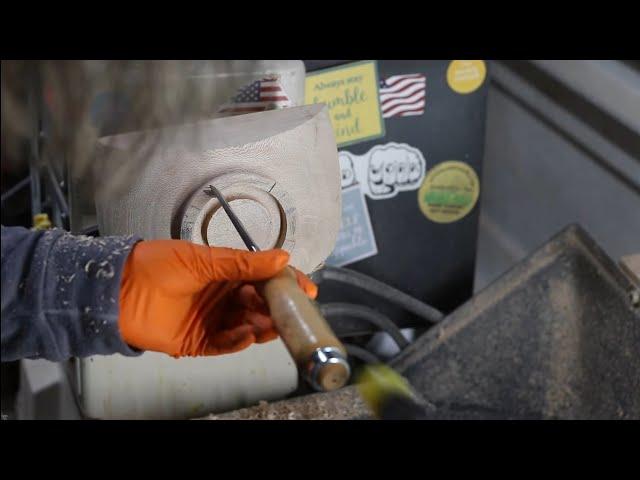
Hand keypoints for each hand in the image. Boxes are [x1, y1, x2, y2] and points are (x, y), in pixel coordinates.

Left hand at [118, 240, 316, 356]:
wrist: (118, 290)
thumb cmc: (157, 265)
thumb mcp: (203, 259)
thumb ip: (243, 263)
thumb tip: (282, 257)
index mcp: (225, 273)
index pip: (263, 279)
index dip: (285, 284)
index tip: (305, 289)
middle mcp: (222, 297)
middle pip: (260, 305)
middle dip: (276, 308)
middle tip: (287, 310)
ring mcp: (212, 320)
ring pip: (247, 327)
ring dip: (261, 326)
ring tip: (269, 324)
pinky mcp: (198, 342)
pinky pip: (225, 345)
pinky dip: (238, 342)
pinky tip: (246, 335)